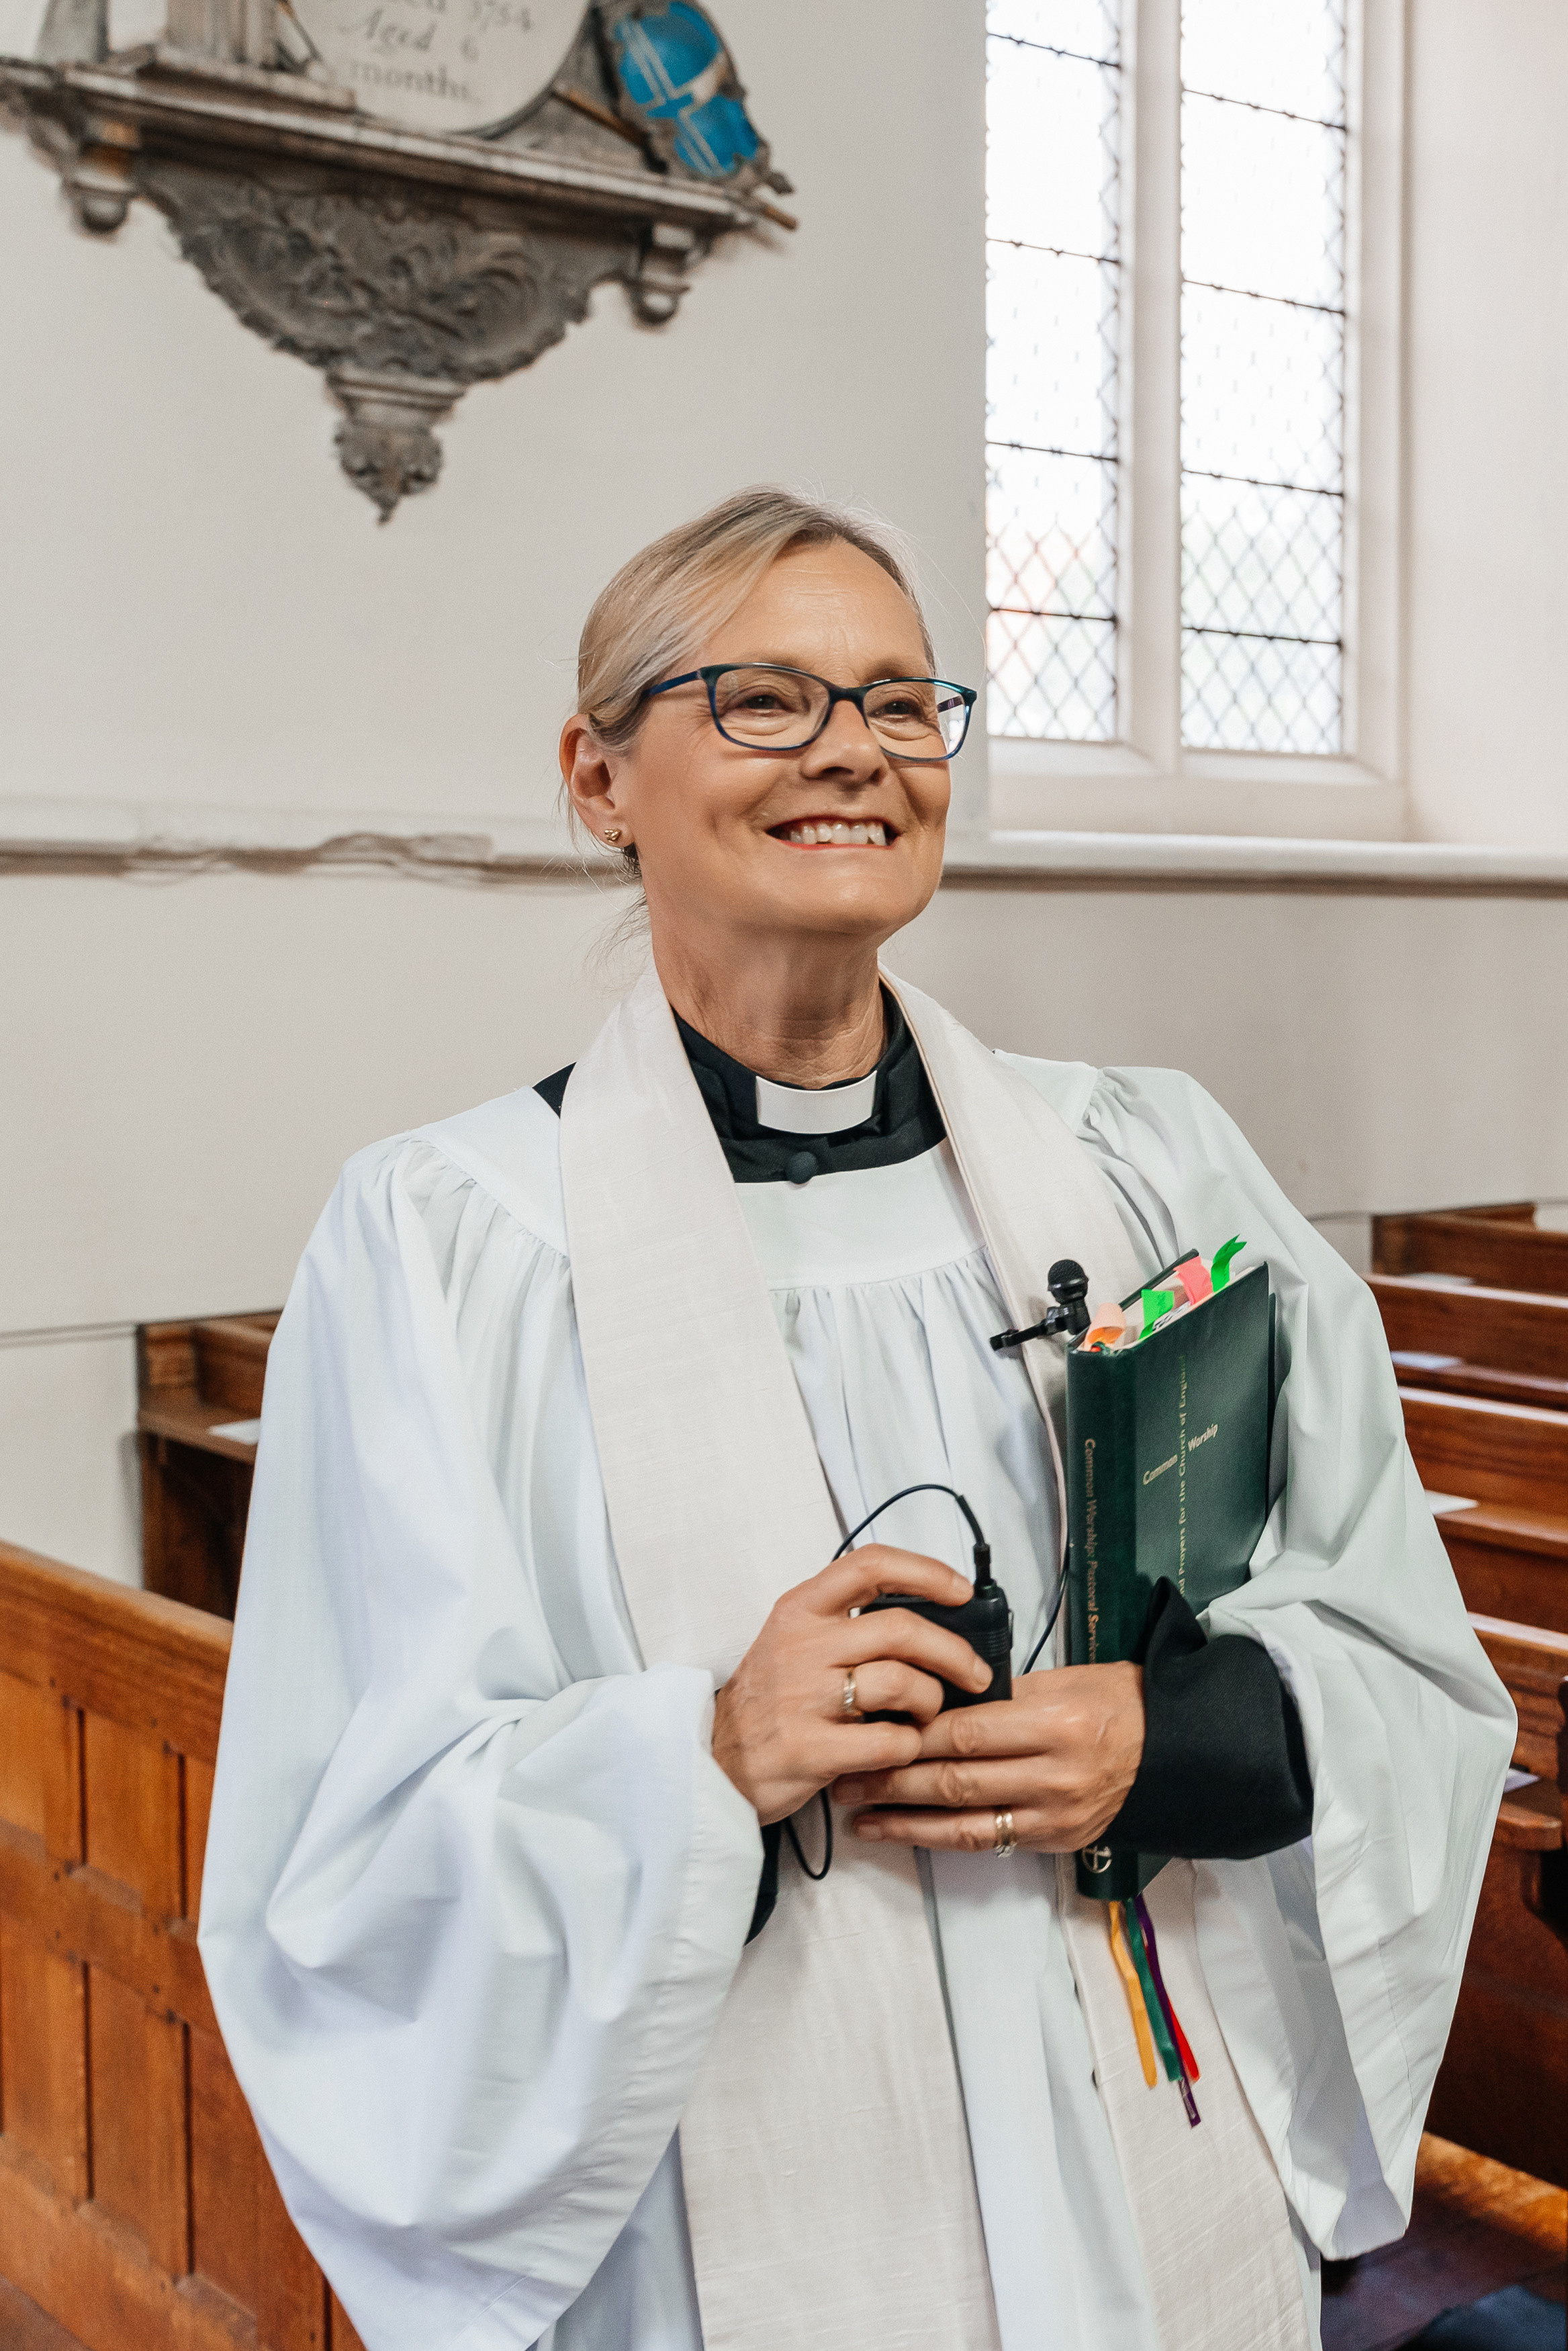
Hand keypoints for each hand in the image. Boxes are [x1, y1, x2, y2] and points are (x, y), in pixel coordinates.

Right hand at [712, 1547, 995, 1825]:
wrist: (712, 1761)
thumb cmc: (770, 1700)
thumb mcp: (795, 1641)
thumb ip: (851, 1626)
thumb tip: (935, 1622)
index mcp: (800, 1609)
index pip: (870, 1566)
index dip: (926, 1572)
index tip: (961, 1590)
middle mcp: (802, 1645)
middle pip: (903, 1629)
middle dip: (955, 1653)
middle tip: (975, 1673)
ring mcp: (804, 1698)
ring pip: (903, 1684)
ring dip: (932, 1702)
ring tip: (926, 1716)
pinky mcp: (810, 1749)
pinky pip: (891, 1741)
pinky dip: (910, 1746)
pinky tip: (901, 1749)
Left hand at [830, 1663, 1145, 1852]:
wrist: (1174, 1751)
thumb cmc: (1118, 1702)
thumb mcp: (1067, 1678)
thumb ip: (1005, 1690)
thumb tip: (940, 1692)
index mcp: (1058, 1723)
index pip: (968, 1730)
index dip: (913, 1732)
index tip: (869, 1725)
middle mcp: (1055, 1775)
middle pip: (957, 1779)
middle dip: (892, 1777)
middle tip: (843, 1771)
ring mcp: (1055, 1814)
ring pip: (962, 1820)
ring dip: (902, 1816)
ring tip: (855, 1809)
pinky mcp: (1053, 1840)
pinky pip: (984, 1841)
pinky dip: (934, 1837)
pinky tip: (898, 1831)